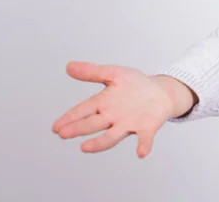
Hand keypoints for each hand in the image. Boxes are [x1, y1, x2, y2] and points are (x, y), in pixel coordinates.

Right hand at [52, 61, 179, 157]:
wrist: (162, 92)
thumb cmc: (136, 85)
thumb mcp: (115, 73)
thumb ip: (93, 72)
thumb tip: (68, 66)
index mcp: (104, 103)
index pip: (83, 110)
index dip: (70, 117)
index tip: (56, 127)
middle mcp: (114, 117)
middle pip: (93, 123)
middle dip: (78, 128)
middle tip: (64, 134)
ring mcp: (129, 124)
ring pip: (112, 136)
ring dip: (100, 143)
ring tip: (85, 148)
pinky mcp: (147, 128)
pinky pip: (145, 138)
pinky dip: (143, 145)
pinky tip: (141, 152)